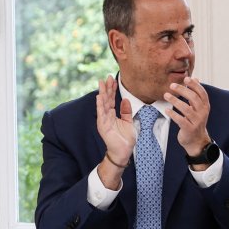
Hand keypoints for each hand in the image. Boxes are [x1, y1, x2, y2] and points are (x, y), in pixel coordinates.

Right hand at [95, 75, 134, 189]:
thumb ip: (126, 111)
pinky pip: (101, 113)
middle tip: (107, 77)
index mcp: (112, 114)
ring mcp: (103, 120)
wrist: (123, 151)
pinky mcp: (103, 126)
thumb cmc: (125, 137)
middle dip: (107, 88)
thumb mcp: (128, 121)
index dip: (112, 89)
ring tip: (102, 83)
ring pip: (103, 104)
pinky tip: (99, 97)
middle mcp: (106, 116)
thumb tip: (126, 99)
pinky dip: (100, 105)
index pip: (111, 99)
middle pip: (106, 99)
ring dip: (102, 93)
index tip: (113, 79)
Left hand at [164, 76, 211, 158]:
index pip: (202, 92)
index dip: (194, 85)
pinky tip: (166, 110)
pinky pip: (180, 120)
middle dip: (183, 90)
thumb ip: (196, 94)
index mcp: (205, 106)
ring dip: (175, 101)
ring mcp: (196, 121)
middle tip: (172, 85)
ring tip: (166, 95)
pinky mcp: (189, 129)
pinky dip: (173, 114)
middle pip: (194, 98)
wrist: (196, 141)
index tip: (186, 78)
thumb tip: (195, 78)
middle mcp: (202, 112)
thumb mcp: (198, 108)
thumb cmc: (195, 121)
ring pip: (186, 109)